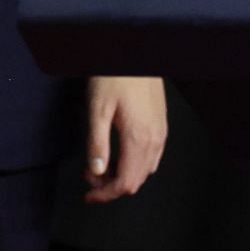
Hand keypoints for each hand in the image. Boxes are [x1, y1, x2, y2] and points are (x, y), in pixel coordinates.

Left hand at [84, 75, 165, 203]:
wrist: (134, 54)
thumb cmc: (113, 77)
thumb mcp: (97, 109)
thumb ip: (97, 143)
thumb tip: (96, 173)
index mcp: (139, 139)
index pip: (126, 183)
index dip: (106, 194)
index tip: (88, 195)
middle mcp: (154, 140)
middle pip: (136, 180)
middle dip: (111, 186)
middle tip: (89, 177)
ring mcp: (160, 133)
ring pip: (144, 170)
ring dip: (122, 175)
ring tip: (99, 165)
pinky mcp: (161, 125)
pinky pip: (151, 156)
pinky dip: (133, 164)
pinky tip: (117, 153)